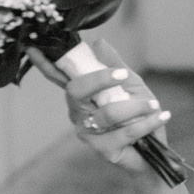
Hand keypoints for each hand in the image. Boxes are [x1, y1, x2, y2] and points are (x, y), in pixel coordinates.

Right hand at [27, 38, 170, 174]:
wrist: (154, 150)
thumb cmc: (139, 113)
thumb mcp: (130, 84)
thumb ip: (115, 65)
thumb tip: (98, 43)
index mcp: (81, 94)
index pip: (58, 77)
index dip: (44, 63)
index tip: (32, 46)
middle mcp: (77, 112)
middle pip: (76, 90)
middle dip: (99, 79)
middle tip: (123, 75)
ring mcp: (86, 132)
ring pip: (108, 113)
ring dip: (137, 106)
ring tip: (155, 105)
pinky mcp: (102, 150)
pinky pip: (125, 132)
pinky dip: (147, 122)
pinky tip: (161, 116)